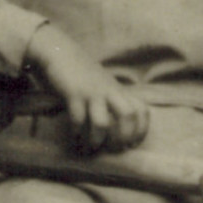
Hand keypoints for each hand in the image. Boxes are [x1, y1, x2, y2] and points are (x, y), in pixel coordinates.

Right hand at [22, 26, 151, 154]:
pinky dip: (76, 133)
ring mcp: (92, 92)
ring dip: (97, 140)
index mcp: (118, 90)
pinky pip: (78, 119)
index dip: (141, 129)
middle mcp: (109, 91)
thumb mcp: (104, 84)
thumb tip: (116, 127)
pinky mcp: (74, 94)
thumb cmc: (83, 73)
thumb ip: (112, 99)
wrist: (61, 52)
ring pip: (102, 122)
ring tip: (91, 148)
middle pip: (128, 115)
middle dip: (123, 137)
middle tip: (114, 149)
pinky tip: (74, 137)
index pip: (141, 109)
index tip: (133, 144)